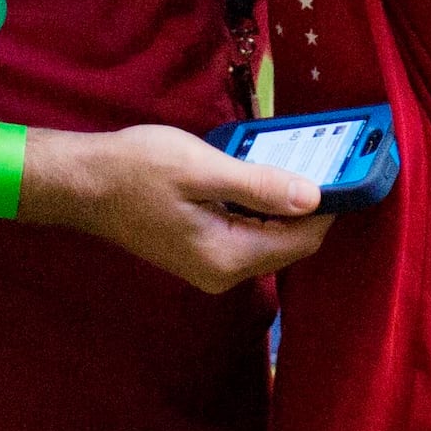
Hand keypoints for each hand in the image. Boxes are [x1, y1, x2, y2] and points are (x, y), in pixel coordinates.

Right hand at [37, 122, 334, 291]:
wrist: (82, 181)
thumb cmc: (136, 170)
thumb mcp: (203, 169)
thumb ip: (260, 187)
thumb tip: (315, 200)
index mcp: (227, 258)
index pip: (300, 241)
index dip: (329, 207)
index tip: (348, 170)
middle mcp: (223, 272)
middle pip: (288, 243)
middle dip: (310, 205)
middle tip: (326, 158)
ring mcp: (209, 265)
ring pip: (268, 237)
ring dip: (285, 203)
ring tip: (297, 160)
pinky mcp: (199, 250)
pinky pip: (246, 232)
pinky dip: (260, 206)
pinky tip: (258, 173)